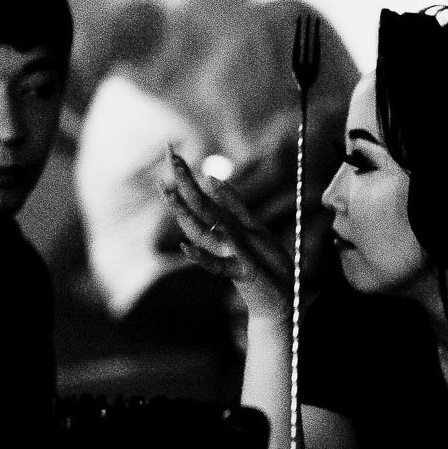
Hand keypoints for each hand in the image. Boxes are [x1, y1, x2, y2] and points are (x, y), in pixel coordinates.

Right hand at [162, 146, 291, 320]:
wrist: (279, 297)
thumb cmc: (266, 263)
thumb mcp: (252, 227)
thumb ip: (232, 204)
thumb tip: (211, 177)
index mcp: (223, 226)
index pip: (199, 196)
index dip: (186, 175)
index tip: (171, 151)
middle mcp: (219, 239)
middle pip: (196, 208)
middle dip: (183, 182)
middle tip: (168, 156)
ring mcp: (226, 255)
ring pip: (199, 233)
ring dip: (184, 213)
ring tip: (168, 192)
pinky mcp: (238, 272)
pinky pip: (216, 265)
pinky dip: (200, 257)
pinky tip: (186, 247)